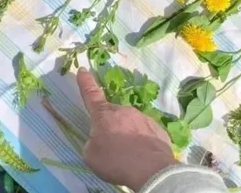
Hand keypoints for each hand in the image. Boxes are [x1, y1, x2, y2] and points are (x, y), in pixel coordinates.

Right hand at [76, 69, 177, 190]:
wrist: (150, 170)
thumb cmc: (115, 161)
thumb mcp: (91, 155)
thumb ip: (93, 142)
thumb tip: (100, 140)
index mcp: (103, 114)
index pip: (91, 94)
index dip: (85, 82)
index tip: (82, 70)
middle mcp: (123, 110)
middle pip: (113, 115)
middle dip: (111, 127)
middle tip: (111, 147)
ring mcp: (142, 118)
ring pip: (130, 124)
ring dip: (127, 135)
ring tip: (129, 155)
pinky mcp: (157, 129)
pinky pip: (145, 133)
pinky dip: (142, 142)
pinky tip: (142, 156)